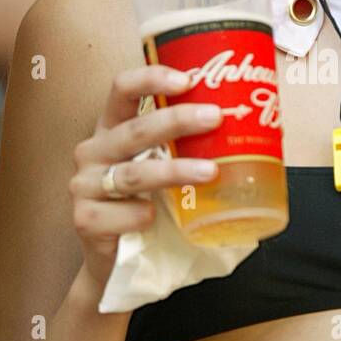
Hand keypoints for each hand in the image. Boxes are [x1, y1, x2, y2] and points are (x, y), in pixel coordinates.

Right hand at [70, 65, 221, 289]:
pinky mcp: (85, 219)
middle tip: (215, 117)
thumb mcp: (163, 169)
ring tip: (209, 172)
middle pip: (134, 129)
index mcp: (113, 129)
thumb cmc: (148, 206)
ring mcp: (85, 185)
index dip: (151, 78)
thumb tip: (255, 132)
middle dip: (177, 120)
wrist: (117, 261)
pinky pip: (121, 214)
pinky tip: (155, 218)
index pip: (122, 90)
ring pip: (133, 174)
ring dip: (174, 171)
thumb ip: (188, 150)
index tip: (188, 80)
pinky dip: (143, 215)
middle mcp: (94, 150)